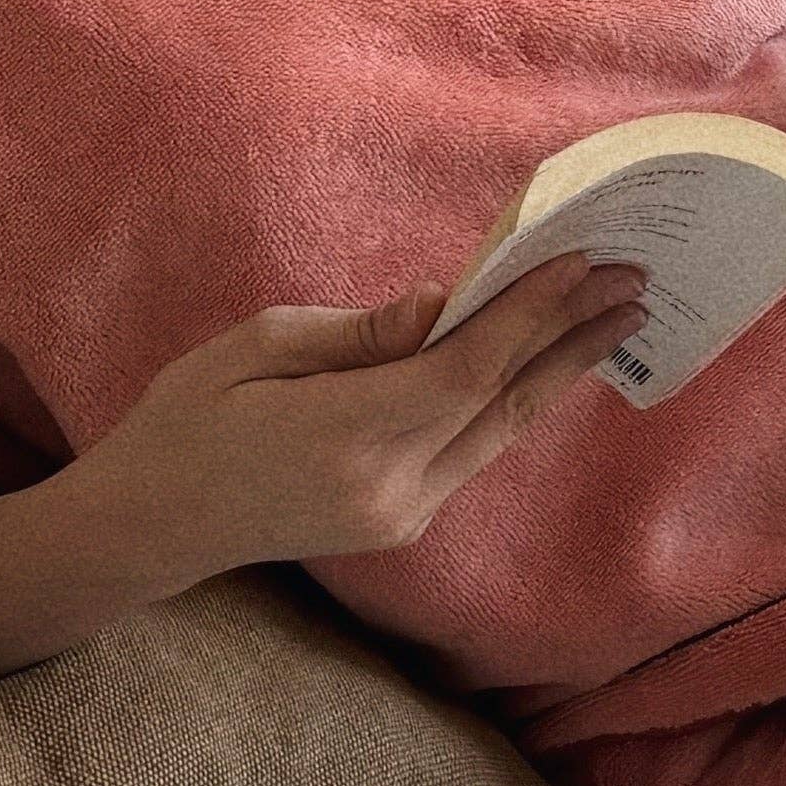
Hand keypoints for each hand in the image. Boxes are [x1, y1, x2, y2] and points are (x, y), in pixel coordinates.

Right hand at [73, 252, 647, 587]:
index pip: (467, 369)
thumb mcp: (259, 346)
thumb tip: (446, 303)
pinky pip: (472, 450)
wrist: (151, 523)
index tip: (580, 262)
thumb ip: (362, 333)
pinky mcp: (399, 522)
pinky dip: (512, 400)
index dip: (530, 315)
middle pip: (503, 404)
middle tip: (634, 283)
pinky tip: (547, 363)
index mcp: (347, 437)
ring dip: (558, 372)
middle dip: (572, 339)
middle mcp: (389, 488)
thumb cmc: (189, 417)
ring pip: (498, 432)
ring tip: (615, 318)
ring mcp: (399, 516)